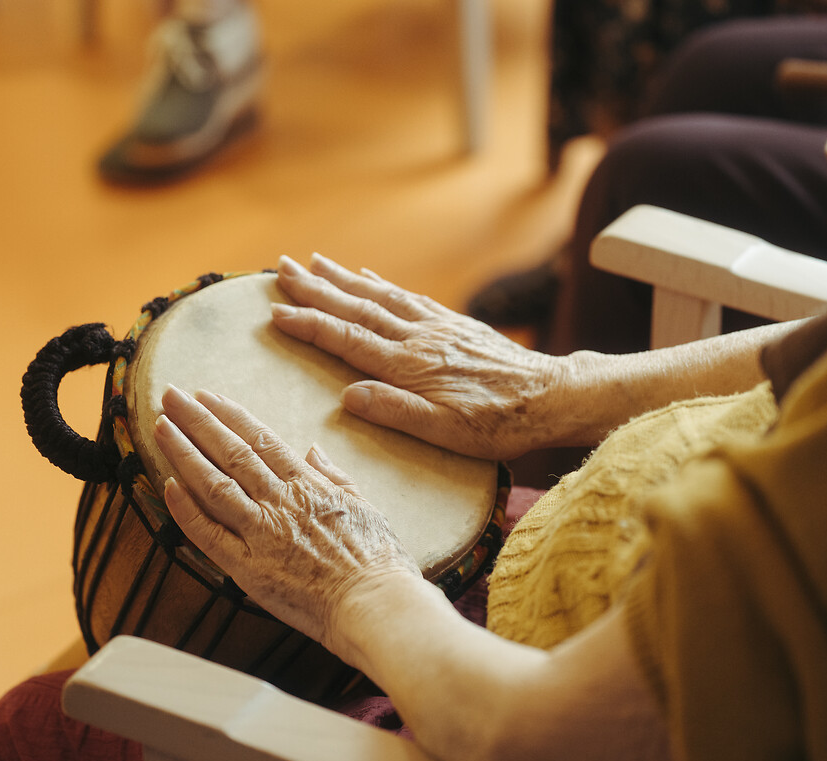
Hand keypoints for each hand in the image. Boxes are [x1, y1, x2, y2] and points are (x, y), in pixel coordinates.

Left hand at [154, 385, 419, 652]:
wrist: (375, 603)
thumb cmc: (378, 561)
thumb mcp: (363, 505)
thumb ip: (334, 475)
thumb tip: (313, 449)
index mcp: (308, 485)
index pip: (261, 439)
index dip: (230, 415)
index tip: (207, 397)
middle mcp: (281, 501)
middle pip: (232, 452)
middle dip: (198, 421)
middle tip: (171, 396)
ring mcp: (262, 533)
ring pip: (214, 484)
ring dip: (185, 453)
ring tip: (162, 426)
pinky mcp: (249, 568)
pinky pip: (209, 534)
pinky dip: (186, 509)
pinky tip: (168, 485)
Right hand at [271, 254, 572, 460]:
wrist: (550, 397)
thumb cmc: (498, 424)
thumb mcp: (446, 432)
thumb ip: (396, 412)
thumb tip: (348, 396)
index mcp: (410, 367)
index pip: (347, 339)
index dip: (310, 324)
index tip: (275, 311)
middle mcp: (419, 338)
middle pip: (357, 307)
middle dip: (316, 288)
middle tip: (280, 267)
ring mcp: (438, 327)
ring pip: (381, 296)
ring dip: (344, 279)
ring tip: (314, 262)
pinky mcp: (455, 325)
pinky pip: (409, 298)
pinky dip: (383, 284)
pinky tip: (370, 276)